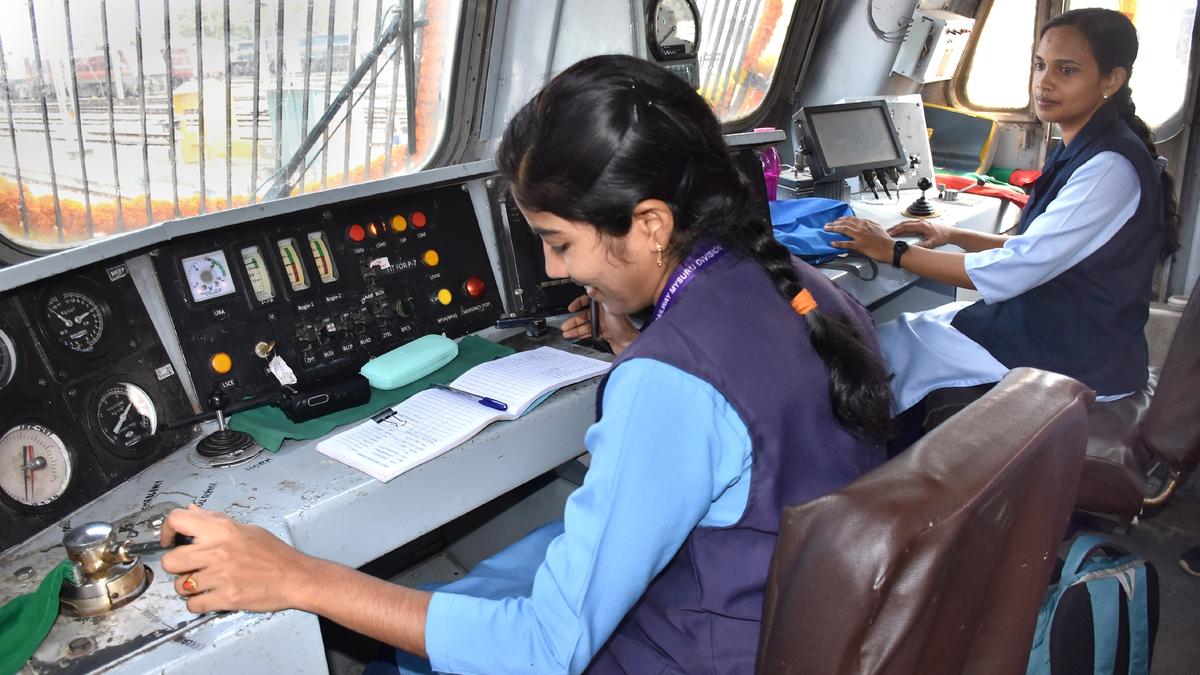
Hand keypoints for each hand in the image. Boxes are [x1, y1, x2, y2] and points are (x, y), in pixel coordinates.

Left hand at [160, 504, 312, 613]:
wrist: (296, 577)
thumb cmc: (274, 553)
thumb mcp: (246, 529)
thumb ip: (216, 520)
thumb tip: (193, 511)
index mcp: (222, 530)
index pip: (178, 520)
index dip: (167, 530)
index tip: (170, 540)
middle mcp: (217, 551)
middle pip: (170, 561)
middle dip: (176, 566)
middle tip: (189, 566)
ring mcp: (220, 576)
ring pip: (179, 586)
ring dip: (188, 587)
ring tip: (203, 583)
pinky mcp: (225, 598)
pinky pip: (193, 605)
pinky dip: (198, 604)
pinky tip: (209, 596)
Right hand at [560, 294, 639, 355]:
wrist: (629, 345)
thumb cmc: (625, 329)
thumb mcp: (610, 311)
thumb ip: (599, 299)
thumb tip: (589, 287)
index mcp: (605, 305)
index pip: (589, 301)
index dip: (578, 304)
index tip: (571, 308)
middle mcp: (604, 313)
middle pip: (585, 315)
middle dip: (573, 320)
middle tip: (565, 325)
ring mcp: (603, 323)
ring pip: (585, 325)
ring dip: (575, 329)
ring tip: (566, 333)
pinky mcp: (603, 333)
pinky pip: (589, 332)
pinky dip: (581, 334)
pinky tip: (575, 336)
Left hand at [824, 216, 894, 262]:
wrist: (890, 248)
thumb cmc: (885, 240)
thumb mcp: (877, 228)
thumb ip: (869, 224)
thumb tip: (864, 223)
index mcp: (866, 223)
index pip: (851, 219)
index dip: (842, 219)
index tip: (836, 220)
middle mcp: (862, 228)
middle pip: (845, 223)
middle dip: (834, 223)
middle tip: (827, 224)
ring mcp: (860, 236)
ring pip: (844, 230)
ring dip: (833, 229)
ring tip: (826, 230)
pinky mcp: (859, 245)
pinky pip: (846, 243)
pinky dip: (838, 243)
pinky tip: (832, 243)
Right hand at [887, 219, 954, 247]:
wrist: (951, 233)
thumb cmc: (943, 236)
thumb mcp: (932, 243)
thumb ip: (922, 246)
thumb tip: (913, 249)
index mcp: (921, 225)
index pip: (905, 226)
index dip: (896, 230)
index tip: (889, 233)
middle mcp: (920, 222)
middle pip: (903, 224)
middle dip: (894, 228)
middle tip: (886, 233)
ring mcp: (921, 222)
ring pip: (906, 223)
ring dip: (898, 227)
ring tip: (890, 232)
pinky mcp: (922, 224)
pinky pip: (909, 224)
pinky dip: (902, 227)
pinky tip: (900, 230)